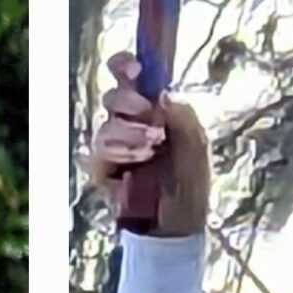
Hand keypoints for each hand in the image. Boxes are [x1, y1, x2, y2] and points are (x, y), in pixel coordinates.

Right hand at [87, 51, 211, 237]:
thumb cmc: (190, 186)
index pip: (128, 77)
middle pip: (112, 96)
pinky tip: (132, 167)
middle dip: (130, 103)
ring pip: (105, 125)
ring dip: (129, 135)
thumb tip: (163, 93)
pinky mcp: (101, 170)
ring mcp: (112, 147)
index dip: (124, 66)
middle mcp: (128, 124)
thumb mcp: (197, 149)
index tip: (135, 69)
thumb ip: (184, 118)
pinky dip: (116, 156)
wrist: (177, 226)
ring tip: (150, 151)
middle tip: (152, 122)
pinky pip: (96, 153)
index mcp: (151, 111)